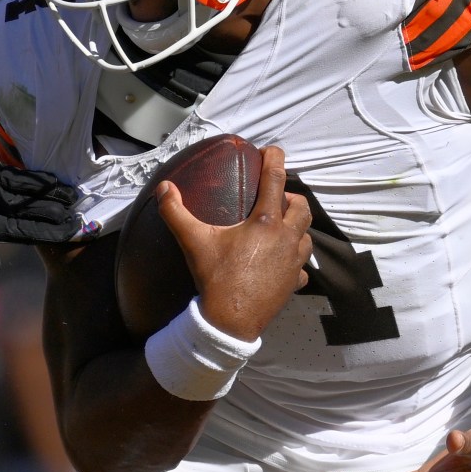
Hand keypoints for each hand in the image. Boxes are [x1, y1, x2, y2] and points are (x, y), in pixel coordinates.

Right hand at [168, 144, 312, 339]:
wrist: (230, 321)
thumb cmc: (215, 278)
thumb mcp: (194, 242)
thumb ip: (176, 212)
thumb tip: (164, 188)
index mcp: (265, 222)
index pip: (275, 180)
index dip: (275, 159)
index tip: (272, 150)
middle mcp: (286, 237)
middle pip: (302, 206)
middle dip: (291, 198)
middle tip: (275, 200)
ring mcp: (294, 261)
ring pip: (306, 235)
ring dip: (296, 227)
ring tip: (280, 229)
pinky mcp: (295, 281)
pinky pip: (302, 266)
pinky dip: (295, 260)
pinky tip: (282, 263)